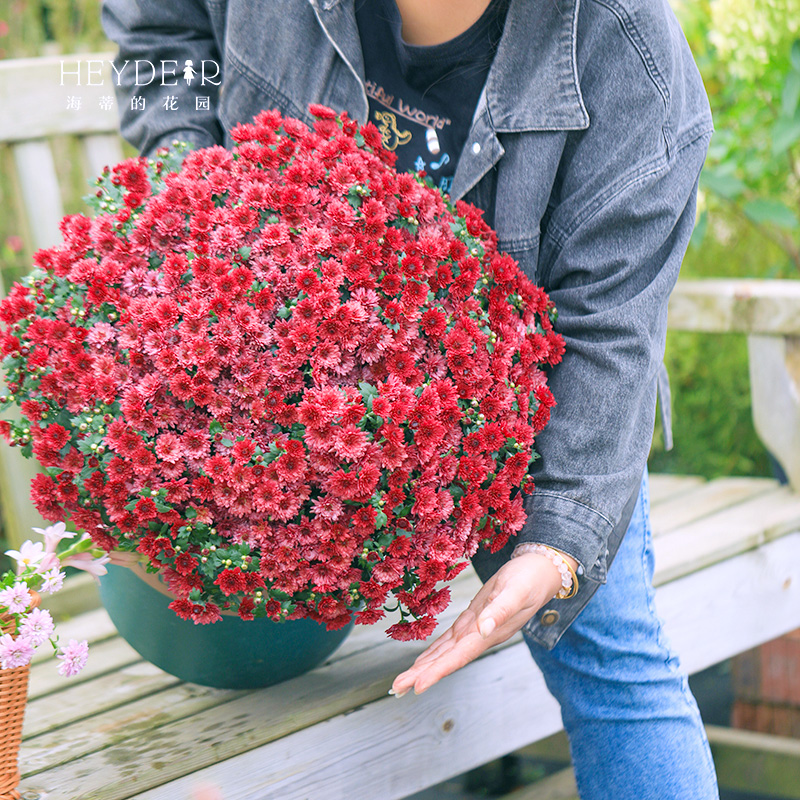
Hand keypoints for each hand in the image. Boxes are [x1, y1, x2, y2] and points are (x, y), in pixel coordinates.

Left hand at [390, 551, 576, 696]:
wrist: (541, 571)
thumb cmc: (529, 578)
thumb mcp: (516, 589)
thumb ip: (501, 609)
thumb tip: (484, 628)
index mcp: (489, 633)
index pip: (459, 656)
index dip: (437, 671)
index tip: (416, 685)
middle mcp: (480, 636)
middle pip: (447, 660)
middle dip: (422, 674)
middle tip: (397, 688)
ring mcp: (476, 629)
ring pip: (446, 653)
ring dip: (425, 667)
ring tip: (403, 682)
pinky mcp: (473, 619)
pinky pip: (450, 641)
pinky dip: (435, 652)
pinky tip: (423, 660)